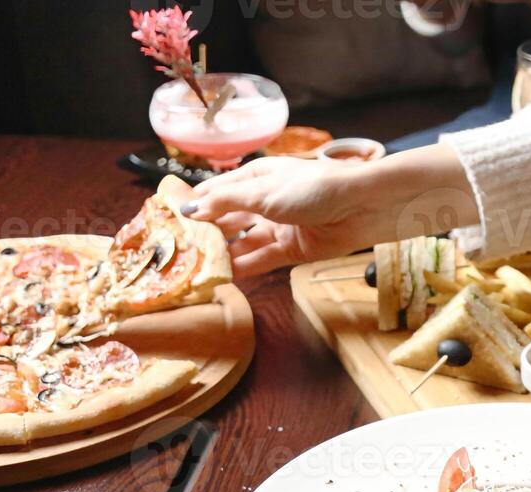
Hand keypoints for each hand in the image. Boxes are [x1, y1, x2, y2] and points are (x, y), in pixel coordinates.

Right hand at [186, 157, 377, 277]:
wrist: (360, 207)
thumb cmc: (315, 188)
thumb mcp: (264, 192)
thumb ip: (226, 202)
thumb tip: (192, 208)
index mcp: (256, 178)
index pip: (217, 192)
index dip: (195, 205)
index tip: (170, 219)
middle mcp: (265, 201)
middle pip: (228, 219)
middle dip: (207, 233)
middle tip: (181, 249)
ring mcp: (279, 226)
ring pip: (243, 241)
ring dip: (224, 253)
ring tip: (199, 266)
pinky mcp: (292, 249)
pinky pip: (262, 259)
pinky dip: (245, 266)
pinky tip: (225, 275)